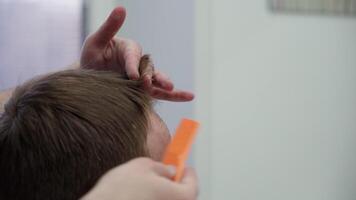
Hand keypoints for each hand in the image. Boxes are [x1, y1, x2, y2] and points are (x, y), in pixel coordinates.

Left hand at [80, 6, 193, 101]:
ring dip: (165, 85)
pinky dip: (174, 96)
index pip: (133, 56)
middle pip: (149, 68)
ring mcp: (143, 76)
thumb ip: (110, 27)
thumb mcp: (96, 41)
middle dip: (151, 76)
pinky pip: (159, 93)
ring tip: (171, 88)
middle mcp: (140, 62)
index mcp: (129, 48)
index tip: (133, 77)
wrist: (91, 77)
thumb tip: (121, 8)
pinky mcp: (144, 90)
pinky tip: (189, 96)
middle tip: (149, 83)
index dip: (133, 66)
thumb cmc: (93, 56)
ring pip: (157, 80)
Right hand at [81, 158, 198, 199]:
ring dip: (160, 194)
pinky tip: (136, 196)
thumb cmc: (120, 191)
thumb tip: (167, 171)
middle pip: (180, 196)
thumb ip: (160, 167)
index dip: (187, 173)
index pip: (192, 184)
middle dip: (173, 184)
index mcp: (180, 197)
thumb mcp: (142, 166)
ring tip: (144, 186)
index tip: (183, 166)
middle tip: (165, 175)